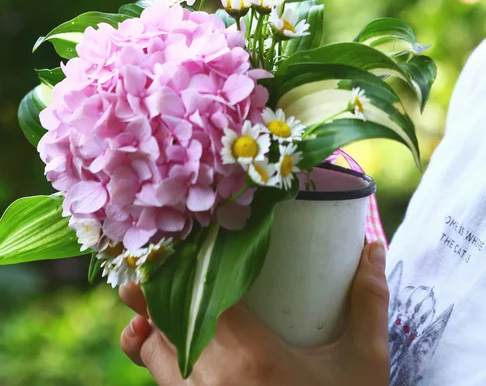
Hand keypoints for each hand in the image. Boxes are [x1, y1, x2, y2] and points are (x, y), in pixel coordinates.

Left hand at [120, 241, 389, 385]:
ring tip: (156, 296)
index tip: (168, 247)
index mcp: (250, 355)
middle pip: (165, 322)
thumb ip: (368, 301)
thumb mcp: (363, 362)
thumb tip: (373, 247)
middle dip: (155, 291)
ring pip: (155, 353)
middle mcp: (212, 380)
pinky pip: (161, 382)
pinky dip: (155, 358)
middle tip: (156, 262)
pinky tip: (165, 343)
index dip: (177, 271)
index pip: (195, 300)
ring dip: (153, 323)